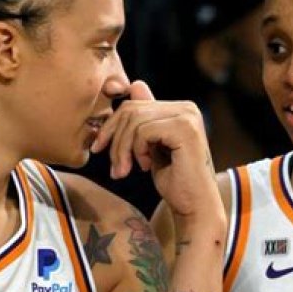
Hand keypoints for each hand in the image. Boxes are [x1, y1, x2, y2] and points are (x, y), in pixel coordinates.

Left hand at [91, 81, 219, 219]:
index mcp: (180, 109)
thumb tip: (135, 85)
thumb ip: (144, 121)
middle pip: (130, 110)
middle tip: (114, 169)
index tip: (98, 147)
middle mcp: (187, 107)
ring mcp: (188, 116)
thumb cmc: (175, 182)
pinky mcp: (185, 128)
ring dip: (122, 149)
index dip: (111, 124)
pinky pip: (143, 130)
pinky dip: (137, 151)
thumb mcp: (151, 148)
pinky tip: (145, 167)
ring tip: (124, 171)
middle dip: (114, 140)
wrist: (194, 207)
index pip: (133, 104)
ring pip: (134, 120)